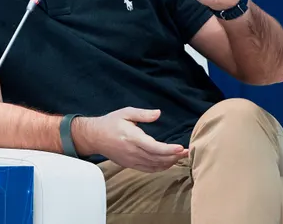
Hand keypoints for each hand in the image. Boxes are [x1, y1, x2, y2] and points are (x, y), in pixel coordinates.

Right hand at [73, 107, 188, 172]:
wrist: (94, 137)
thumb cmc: (111, 123)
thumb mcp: (126, 113)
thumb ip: (143, 114)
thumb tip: (158, 113)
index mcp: (132, 138)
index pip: (154, 147)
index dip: (169, 150)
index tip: (181, 148)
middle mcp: (132, 152)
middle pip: (157, 158)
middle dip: (174, 156)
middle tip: (187, 151)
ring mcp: (131, 160)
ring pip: (154, 166)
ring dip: (169, 162)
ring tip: (181, 156)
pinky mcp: (130, 165)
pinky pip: (148, 169)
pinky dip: (160, 168)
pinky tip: (168, 163)